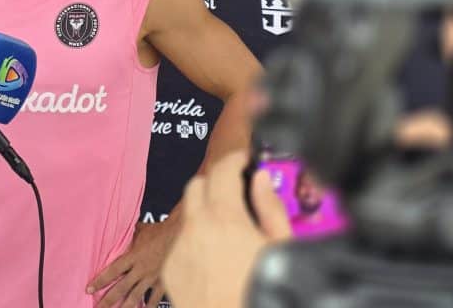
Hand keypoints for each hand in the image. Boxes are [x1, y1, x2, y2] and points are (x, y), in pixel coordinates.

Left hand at [87, 219, 178, 307]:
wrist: (180, 234)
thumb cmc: (159, 230)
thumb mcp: (139, 230)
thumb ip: (128, 235)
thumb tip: (118, 229)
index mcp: (133, 256)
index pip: (112, 271)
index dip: (100, 281)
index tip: (89, 289)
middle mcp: (141, 269)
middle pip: (121, 289)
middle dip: (108, 300)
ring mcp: (152, 278)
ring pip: (135, 297)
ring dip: (124, 307)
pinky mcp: (163, 282)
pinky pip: (154, 298)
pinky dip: (148, 306)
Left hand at [163, 152, 290, 307]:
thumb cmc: (264, 292)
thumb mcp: (282, 249)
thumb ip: (270, 208)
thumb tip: (261, 179)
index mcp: (224, 218)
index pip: (222, 170)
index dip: (236, 160)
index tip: (246, 161)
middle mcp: (195, 229)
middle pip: (197, 186)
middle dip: (217, 184)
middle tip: (239, 196)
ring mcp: (178, 251)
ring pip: (188, 217)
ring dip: (206, 215)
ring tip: (233, 237)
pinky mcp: (170, 272)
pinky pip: (181, 244)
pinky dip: (197, 243)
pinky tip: (219, 262)